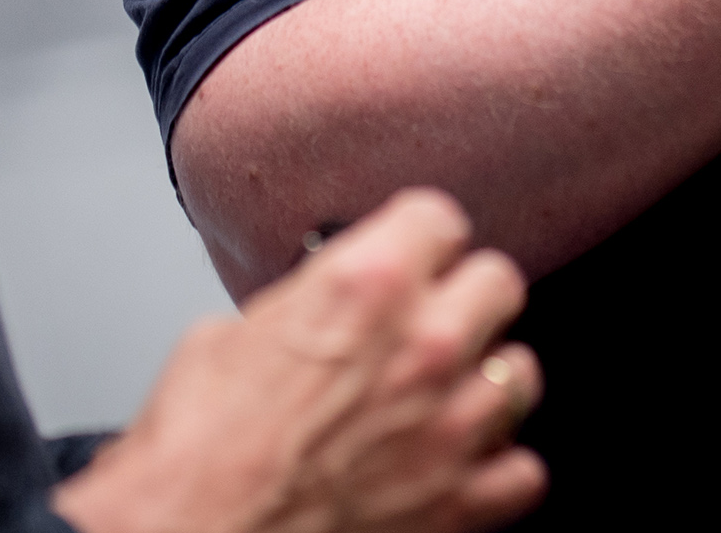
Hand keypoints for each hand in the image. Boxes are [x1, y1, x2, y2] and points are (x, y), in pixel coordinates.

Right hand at [54, 190, 545, 532]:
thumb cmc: (197, 450)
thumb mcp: (228, 334)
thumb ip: (300, 305)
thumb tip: (313, 305)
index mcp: (365, 285)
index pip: (439, 217)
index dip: (418, 236)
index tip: (411, 250)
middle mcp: (422, 347)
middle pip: (498, 282)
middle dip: (464, 293)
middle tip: (432, 313)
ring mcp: (450, 428)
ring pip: (520, 372)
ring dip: (485, 377)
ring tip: (449, 389)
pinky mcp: (458, 503)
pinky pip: (523, 470)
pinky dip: (497, 466)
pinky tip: (463, 460)